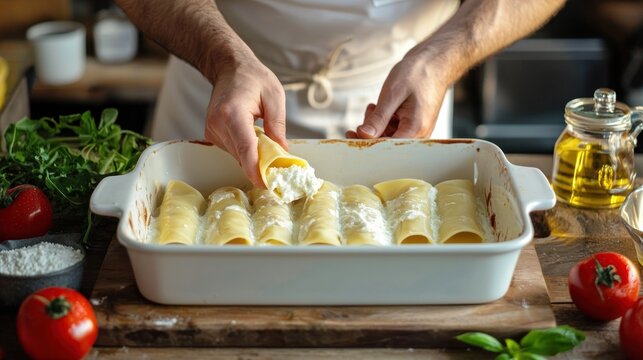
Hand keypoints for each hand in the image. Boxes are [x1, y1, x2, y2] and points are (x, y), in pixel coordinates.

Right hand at [204, 56, 286, 186]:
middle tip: (280, 165)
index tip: (266, 184)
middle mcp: (217, 123)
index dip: (255, 169)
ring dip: (254, 155)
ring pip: (238, 155)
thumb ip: (278, 125)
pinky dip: (246, 149)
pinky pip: (233, 150)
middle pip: (242, 155)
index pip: (245, 148)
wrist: (228, 67)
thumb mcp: (275, 95)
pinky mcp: (211, 134)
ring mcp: (212, 130)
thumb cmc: (253, 78)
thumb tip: (282, 152)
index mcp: (233, 112)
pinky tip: (252, 136)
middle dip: (261, 164)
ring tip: (266, 140)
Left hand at [346, 53, 448, 138]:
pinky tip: (379, 108)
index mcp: (415, 129)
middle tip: (365, 114)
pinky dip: (383, 121)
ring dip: (376, 125)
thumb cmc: (418, 74)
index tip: (350, 134)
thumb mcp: (392, 94)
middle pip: (386, 144)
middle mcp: (418, 134)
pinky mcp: (413, 125)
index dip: (366, 143)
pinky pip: (394, 129)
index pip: (385, 147)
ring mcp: (416, 130)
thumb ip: (378, 118)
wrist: (435, 62)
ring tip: (373, 106)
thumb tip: (363, 135)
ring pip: (388, 136)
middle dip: (370, 132)